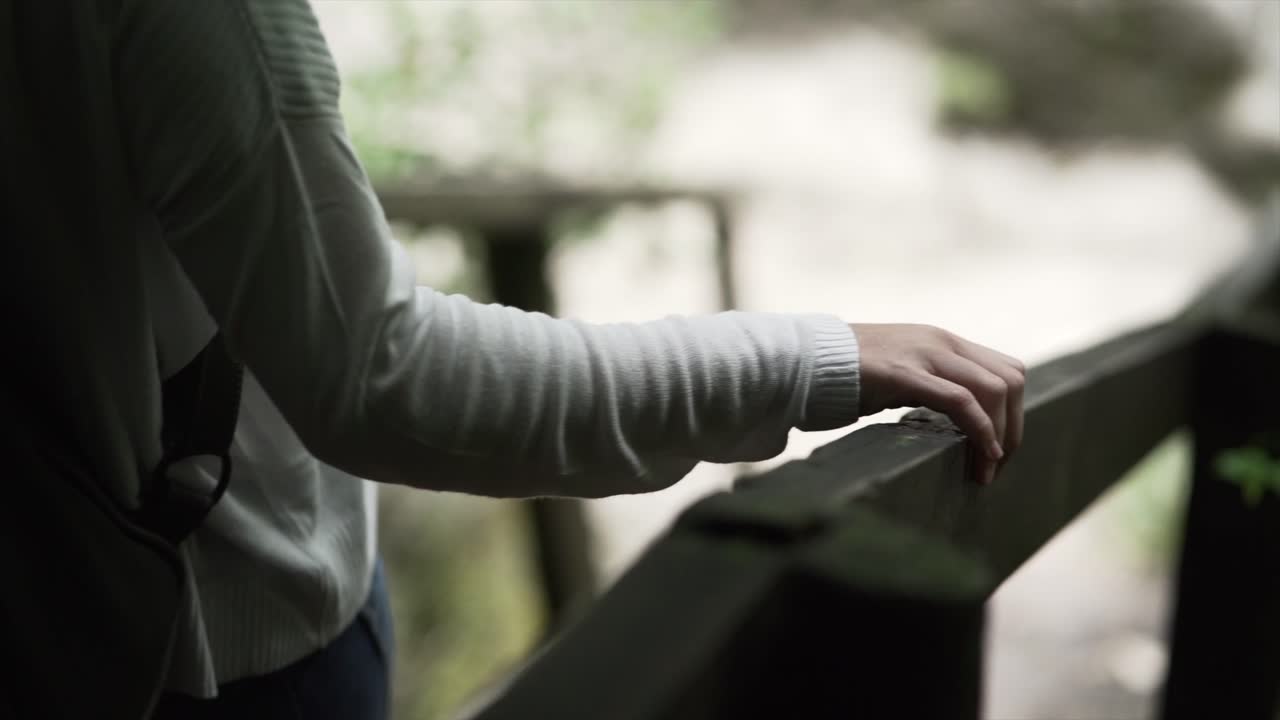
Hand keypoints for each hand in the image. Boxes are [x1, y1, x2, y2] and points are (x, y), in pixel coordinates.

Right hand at [850, 324, 1025, 484]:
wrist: (800, 362)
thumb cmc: (843, 377)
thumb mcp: (898, 374)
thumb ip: (927, 385)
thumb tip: (952, 420)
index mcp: (941, 342)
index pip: (1005, 369)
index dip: (1013, 412)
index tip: (999, 449)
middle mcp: (940, 342)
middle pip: (1011, 380)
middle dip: (1013, 427)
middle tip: (997, 465)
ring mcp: (924, 354)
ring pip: (995, 389)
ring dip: (1001, 435)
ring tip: (987, 469)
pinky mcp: (904, 374)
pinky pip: (960, 401)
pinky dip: (981, 431)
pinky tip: (980, 457)